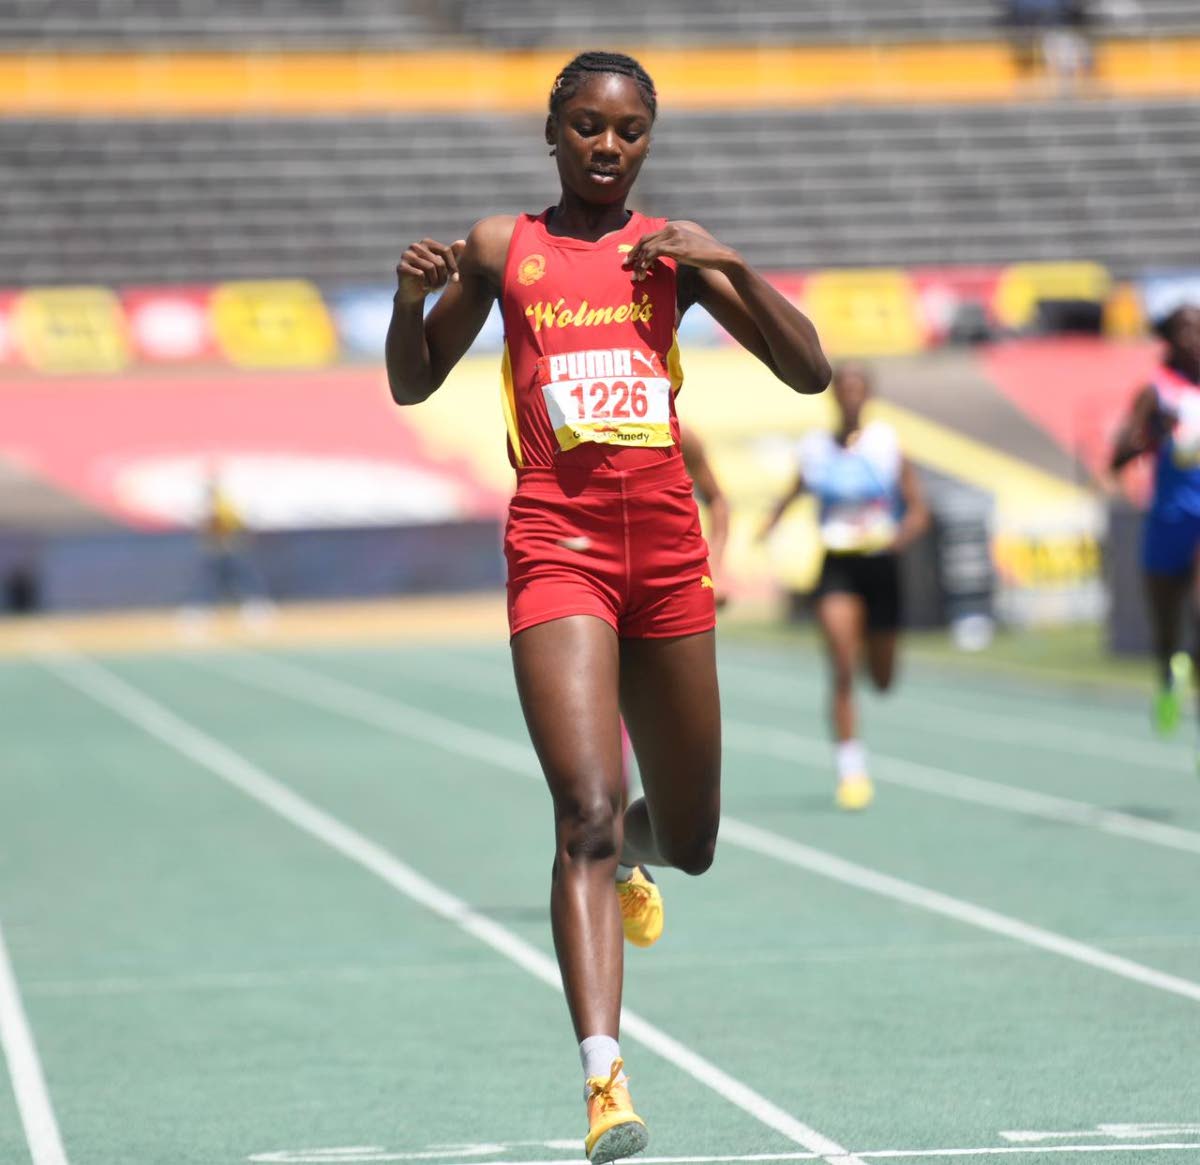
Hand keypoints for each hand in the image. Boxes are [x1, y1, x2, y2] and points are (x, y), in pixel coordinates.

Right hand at [396, 238, 466, 303]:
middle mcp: (415, 246)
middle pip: (439, 261)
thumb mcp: (443, 267)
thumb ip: (452, 254)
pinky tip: (424, 287)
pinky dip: (425, 284)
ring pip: (430, 268)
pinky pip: (420, 274)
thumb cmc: (430, 279)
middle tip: (441, 286)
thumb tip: (463, 242)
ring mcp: (406, 255)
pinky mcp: (401, 267)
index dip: (453, 266)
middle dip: (444, 277)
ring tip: (434, 288)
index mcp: (426, 243)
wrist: (413, 295)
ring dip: (436, 282)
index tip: (456, 278)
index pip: (446, 251)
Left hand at [622, 222, 737, 281]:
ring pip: (647, 247)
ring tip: (636, 276)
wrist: (719, 256)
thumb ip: (674, 247)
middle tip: (626, 265)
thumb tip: (662, 256)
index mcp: (673, 226)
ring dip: (639, 263)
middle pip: (644, 239)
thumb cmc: (705, 255)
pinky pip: (654, 253)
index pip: (649, 235)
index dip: (637, 247)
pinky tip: (644, 272)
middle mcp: (672, 228)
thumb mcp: (687, 247)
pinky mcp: (677, 247)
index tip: (631, 258)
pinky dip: (646, 263)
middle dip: (633, 253)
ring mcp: (674, 236)